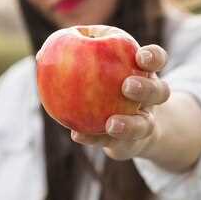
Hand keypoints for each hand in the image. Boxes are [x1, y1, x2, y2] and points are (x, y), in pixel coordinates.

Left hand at [71, 44, 169, 160]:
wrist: (121, 121)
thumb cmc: (101, 83)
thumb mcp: (90, 64)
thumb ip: (71, 58)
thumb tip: (40, 56)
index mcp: (144, 71)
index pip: (156, 59)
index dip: (152, 56)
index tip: (141, 57)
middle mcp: (151, 98)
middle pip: (160, 92)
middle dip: (146, 88)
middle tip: (127, 87)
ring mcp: (144, 123)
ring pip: (144, 125)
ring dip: (129, 125)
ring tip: (111, 124)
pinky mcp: (130, 144)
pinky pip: (115, 144)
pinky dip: (95, 139)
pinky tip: (77, 135)